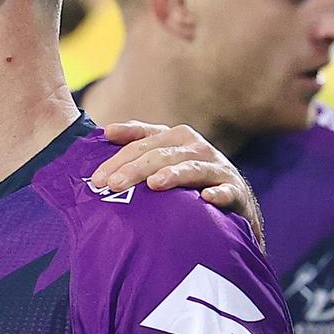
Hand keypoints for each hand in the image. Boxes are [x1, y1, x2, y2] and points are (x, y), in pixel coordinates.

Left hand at [91, 121, 264, 249]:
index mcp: (176, 137)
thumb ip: (138, 144)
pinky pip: (227, 191)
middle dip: (134, 169)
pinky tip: (206, 198)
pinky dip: (218, 193)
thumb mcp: (164, 158)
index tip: (97, 176)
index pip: (142, 144)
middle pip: (160, 155)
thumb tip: (107, 132)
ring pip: (192, 168)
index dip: (118, 158)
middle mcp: (196, 148)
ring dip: (173, 174)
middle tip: (112, 186)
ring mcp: (217, 168)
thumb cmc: (189, 180)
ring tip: (153, 183)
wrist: (235, 201)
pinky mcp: (235, 191)